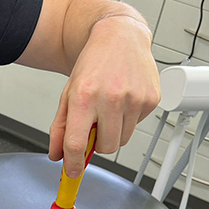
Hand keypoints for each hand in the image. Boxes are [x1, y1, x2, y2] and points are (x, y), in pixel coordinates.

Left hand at [49, 16, 160, 177]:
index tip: (72, 172)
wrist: (119, 37)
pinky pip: (137, 125)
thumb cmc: (93, 65)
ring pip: (122, 140)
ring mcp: (134, 98)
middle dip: (98, 144)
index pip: (77, 144)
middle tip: (95, 125)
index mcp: (84, 96)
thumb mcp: (68, 94)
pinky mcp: (151, 98)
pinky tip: (124, 99)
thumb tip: (57, 155)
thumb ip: (60, 127)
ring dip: (114, 131)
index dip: (73, 164)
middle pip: (105, 148)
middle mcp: (110, 97)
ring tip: (110, 107)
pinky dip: (129, 119)